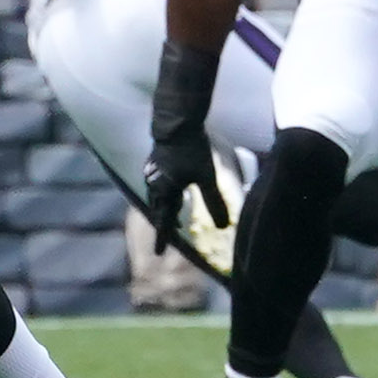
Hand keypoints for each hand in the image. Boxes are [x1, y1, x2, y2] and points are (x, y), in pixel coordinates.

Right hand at [142, 125, 224, 252]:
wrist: (176, 124)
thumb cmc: (191, 151)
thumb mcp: (207, 178)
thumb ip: (214, 203)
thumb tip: (224, 228)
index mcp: (164, 191)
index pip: (164, 221)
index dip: (164, 237)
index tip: (159, 254)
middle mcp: (154, 185)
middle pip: (157, 210)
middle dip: (164, 223)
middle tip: (170, 234)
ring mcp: (152, 173)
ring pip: (157, 197)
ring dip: (164, 208)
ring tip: (172, 215)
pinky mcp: (155, 163)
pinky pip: (157, 185)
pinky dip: (164, 194)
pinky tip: (173, 190)